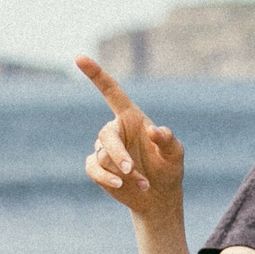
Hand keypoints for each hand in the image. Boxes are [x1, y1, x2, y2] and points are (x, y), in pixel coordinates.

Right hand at [78, 56, 184, 217]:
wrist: (159, 196)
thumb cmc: (169, 168)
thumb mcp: (175, 154)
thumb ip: (168, 140)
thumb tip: (153, 130)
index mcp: (131, 118)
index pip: (111, 91)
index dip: (96, 74)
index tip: (79, 57)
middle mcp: (116, 130)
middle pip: (106, 135)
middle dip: (117, 153)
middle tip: (130, 169)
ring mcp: (104, 149)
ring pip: (102, 156)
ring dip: (122, 172)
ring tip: (144, 183)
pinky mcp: (97, 167)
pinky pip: (93, 168)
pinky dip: (106, 177)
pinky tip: (121, 185)